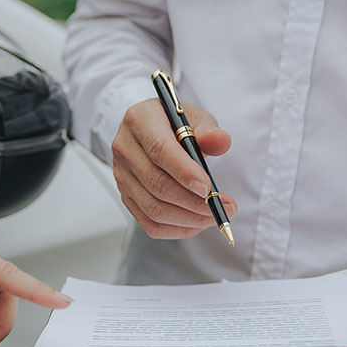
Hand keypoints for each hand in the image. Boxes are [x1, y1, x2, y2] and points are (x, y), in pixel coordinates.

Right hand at [113, 99, 235, 238]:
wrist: (152, 130)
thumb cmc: (176, 123)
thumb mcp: (196, 118)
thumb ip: (210, 130)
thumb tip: (219, 141)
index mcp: (139, 120)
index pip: (159, 150)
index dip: (184, 172)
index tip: (208, 189)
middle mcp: (124, 148)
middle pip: (156, 184)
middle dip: (194, 202)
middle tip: (224, 206)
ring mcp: (122, 175)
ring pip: (154, 208)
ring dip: (189, 218)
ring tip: (215, 216)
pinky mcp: (126, 196)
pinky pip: (150, 223)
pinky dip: (177, 229)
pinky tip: (198, 223)